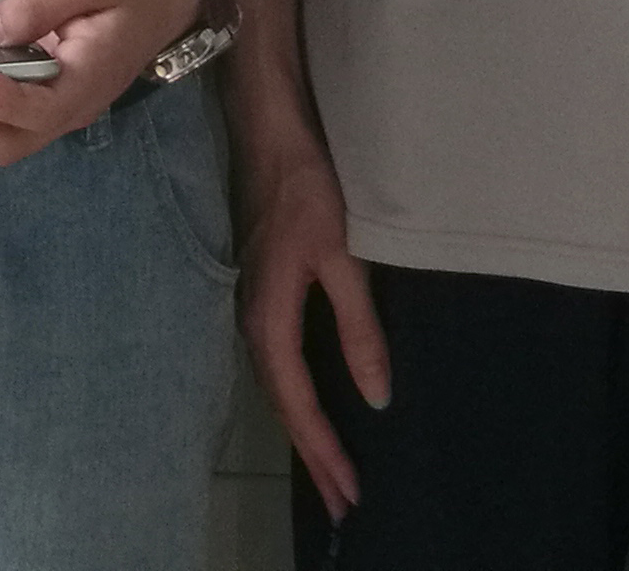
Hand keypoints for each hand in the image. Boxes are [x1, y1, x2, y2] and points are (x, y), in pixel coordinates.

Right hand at [234, 140, 389, 514]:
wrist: (269, 126)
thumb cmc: (308, 185)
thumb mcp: (343, 254)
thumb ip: (358, 326)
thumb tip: (375, 396)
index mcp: (270, 318)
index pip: (298, 403)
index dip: (324, 450)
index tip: (349, 492)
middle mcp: (253, 321)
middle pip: (283, 405)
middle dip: (313, 455)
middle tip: (342, 503)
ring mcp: (252, 305)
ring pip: (278, 386)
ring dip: (304, 430)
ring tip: (331, 469)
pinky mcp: (261, 291)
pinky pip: (278, 363)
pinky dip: (297, 397)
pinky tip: (312, 405)